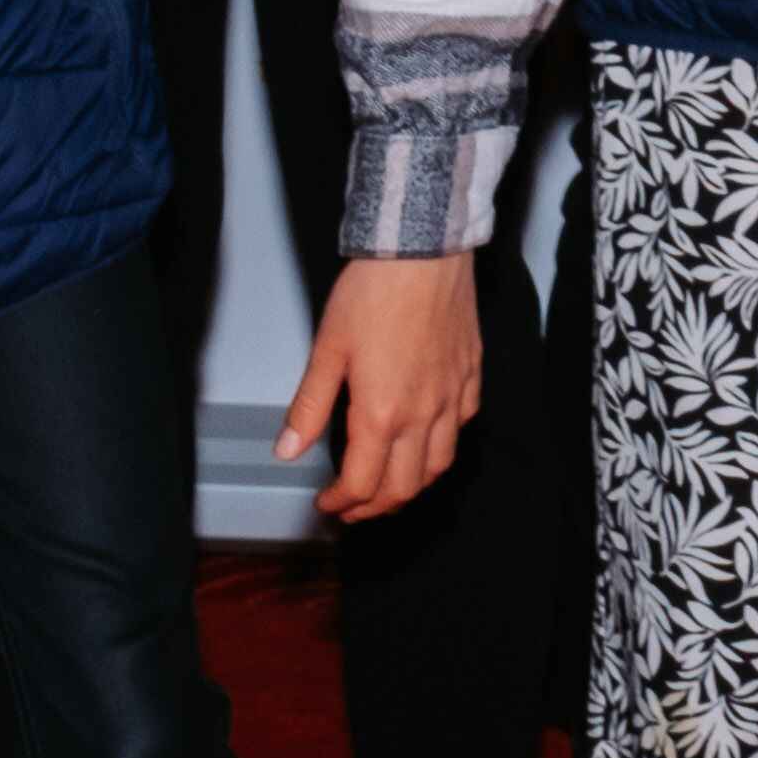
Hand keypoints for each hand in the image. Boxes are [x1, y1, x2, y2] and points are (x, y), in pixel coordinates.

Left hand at [282, 251, 483, 527]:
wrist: (422, 249)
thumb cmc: (374, 292)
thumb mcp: (327, 350)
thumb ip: (309, 407)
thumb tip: (286, 450)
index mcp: (381, 413)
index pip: (362, 484)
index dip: (341, 503)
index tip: (327, 502)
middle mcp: (422, 414)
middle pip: (403, 487)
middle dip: (374, 508)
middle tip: (352, 507)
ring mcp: (451, 396)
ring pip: (439, 466)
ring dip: (411, 486)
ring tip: (390, 485)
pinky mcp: (471, 375)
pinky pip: (462, 426)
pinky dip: (443, 447)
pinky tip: (428, 438)